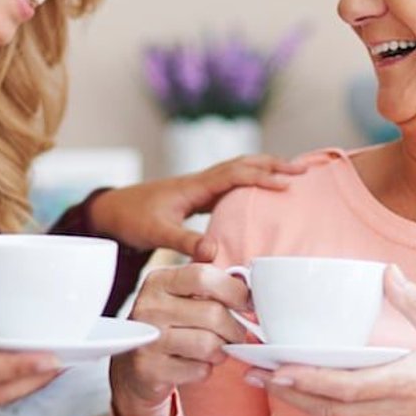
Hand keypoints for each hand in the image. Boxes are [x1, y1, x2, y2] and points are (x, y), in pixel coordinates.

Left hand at [90, 154, 307, 258]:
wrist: (111, 211)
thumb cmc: (132, 218)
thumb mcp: (157, 233)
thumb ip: (184, 242)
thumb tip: (214, 252)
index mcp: (194, 186)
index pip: (235, 174)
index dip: (262, 177)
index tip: (288, 183)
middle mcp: (200, 181)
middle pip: (243, 164)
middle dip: (274, 165)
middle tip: (305, 169)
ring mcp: (199, 187)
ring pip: (238, 171)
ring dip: (264, 169)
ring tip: (292, 174)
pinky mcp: (197, 197)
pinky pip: (230, 184)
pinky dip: (250, 182)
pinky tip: (260, 193)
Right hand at [108, 263, 251, 415]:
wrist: (134, 367)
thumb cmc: (169, 323)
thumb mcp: (180, 291)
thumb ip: (202, 271)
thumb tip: (211, 245)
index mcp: (158, 281)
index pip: (203, 276)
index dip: (234, 290)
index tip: (246, 303)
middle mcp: (148, 307)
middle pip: (214, 314)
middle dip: (234, 328)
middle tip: (234, 334)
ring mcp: (147, 340)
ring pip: (209, 345)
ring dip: (221, 351)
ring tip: (215, 348)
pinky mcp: (150, 370)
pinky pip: (199, 371)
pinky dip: (206, 370)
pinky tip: (195, 364)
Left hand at [253, 266, 415, 415]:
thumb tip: (388, 272)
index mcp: (401, 384)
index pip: (344, 388)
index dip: (308, 381)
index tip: (277, 370)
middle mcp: (386, 407)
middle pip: (326, 406)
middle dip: (286, 391)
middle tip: (252, 372)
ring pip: (330, 414)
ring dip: (295, 398)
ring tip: (264, 378)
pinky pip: (342, 414)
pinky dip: (315, 402)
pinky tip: (299, 386)